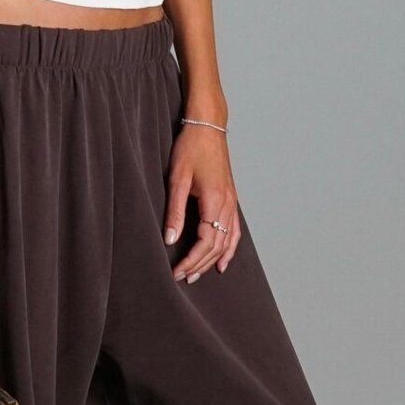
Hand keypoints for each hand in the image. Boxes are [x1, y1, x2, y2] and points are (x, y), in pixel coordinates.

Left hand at [163, 126, 240, 279]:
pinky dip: (229, 248)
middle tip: (181, 278)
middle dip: (199, 264)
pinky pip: (234, 231)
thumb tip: (170, 239)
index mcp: (215, 201)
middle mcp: (228, 205)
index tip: (176, 272)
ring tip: (197, 275)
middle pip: (217, 245)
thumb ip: (175, 211)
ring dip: (212, 260)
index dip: (191, 260)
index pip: (206, 242)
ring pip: (227, 241)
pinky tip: (223, 261)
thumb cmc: (191, 148)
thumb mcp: (177, 179)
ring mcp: (232, 202)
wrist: (208, 126)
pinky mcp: (231, 198)